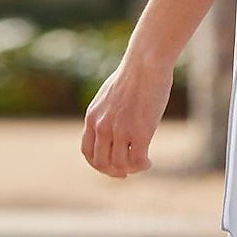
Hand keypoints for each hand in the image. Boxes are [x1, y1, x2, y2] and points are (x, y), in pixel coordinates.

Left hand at [81, 55, 172, 177]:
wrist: (145, 65)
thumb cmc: (134, 75)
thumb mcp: (110, 95)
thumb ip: (107, 112)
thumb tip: (116, 121)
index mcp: (92, 117)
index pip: (88, 152)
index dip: (99, 165)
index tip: (112, 166)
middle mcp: (102, 127)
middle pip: (102, 163)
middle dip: (114, 171)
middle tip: (127, 171)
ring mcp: (120, 131)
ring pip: (120, 165)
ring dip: (131, 169)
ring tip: (142, 163)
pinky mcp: (139, 133)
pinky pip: (137, 161)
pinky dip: (142, 165)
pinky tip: (148, 161)